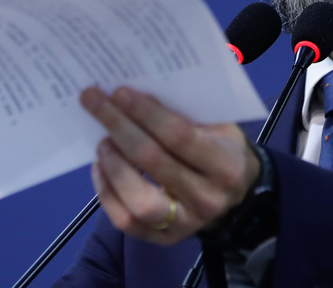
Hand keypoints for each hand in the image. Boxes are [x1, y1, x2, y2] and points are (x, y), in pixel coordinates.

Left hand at [80, 86, 260, 244]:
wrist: (238, 193)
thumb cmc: (221, 147)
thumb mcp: (217, 124)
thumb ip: (184, 111)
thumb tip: (136, 93)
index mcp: (225, 165)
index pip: (178, 136)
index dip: (146, 113)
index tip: (119, 92)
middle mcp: (207, 199)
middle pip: (153, 162)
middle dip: (119, 127)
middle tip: (94, 102)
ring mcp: (185, 224)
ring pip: (137, 202)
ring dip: (113, 166)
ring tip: (102, 140)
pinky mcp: (164, 240)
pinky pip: (126, 222)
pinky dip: (106, 192)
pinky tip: (101, 166)